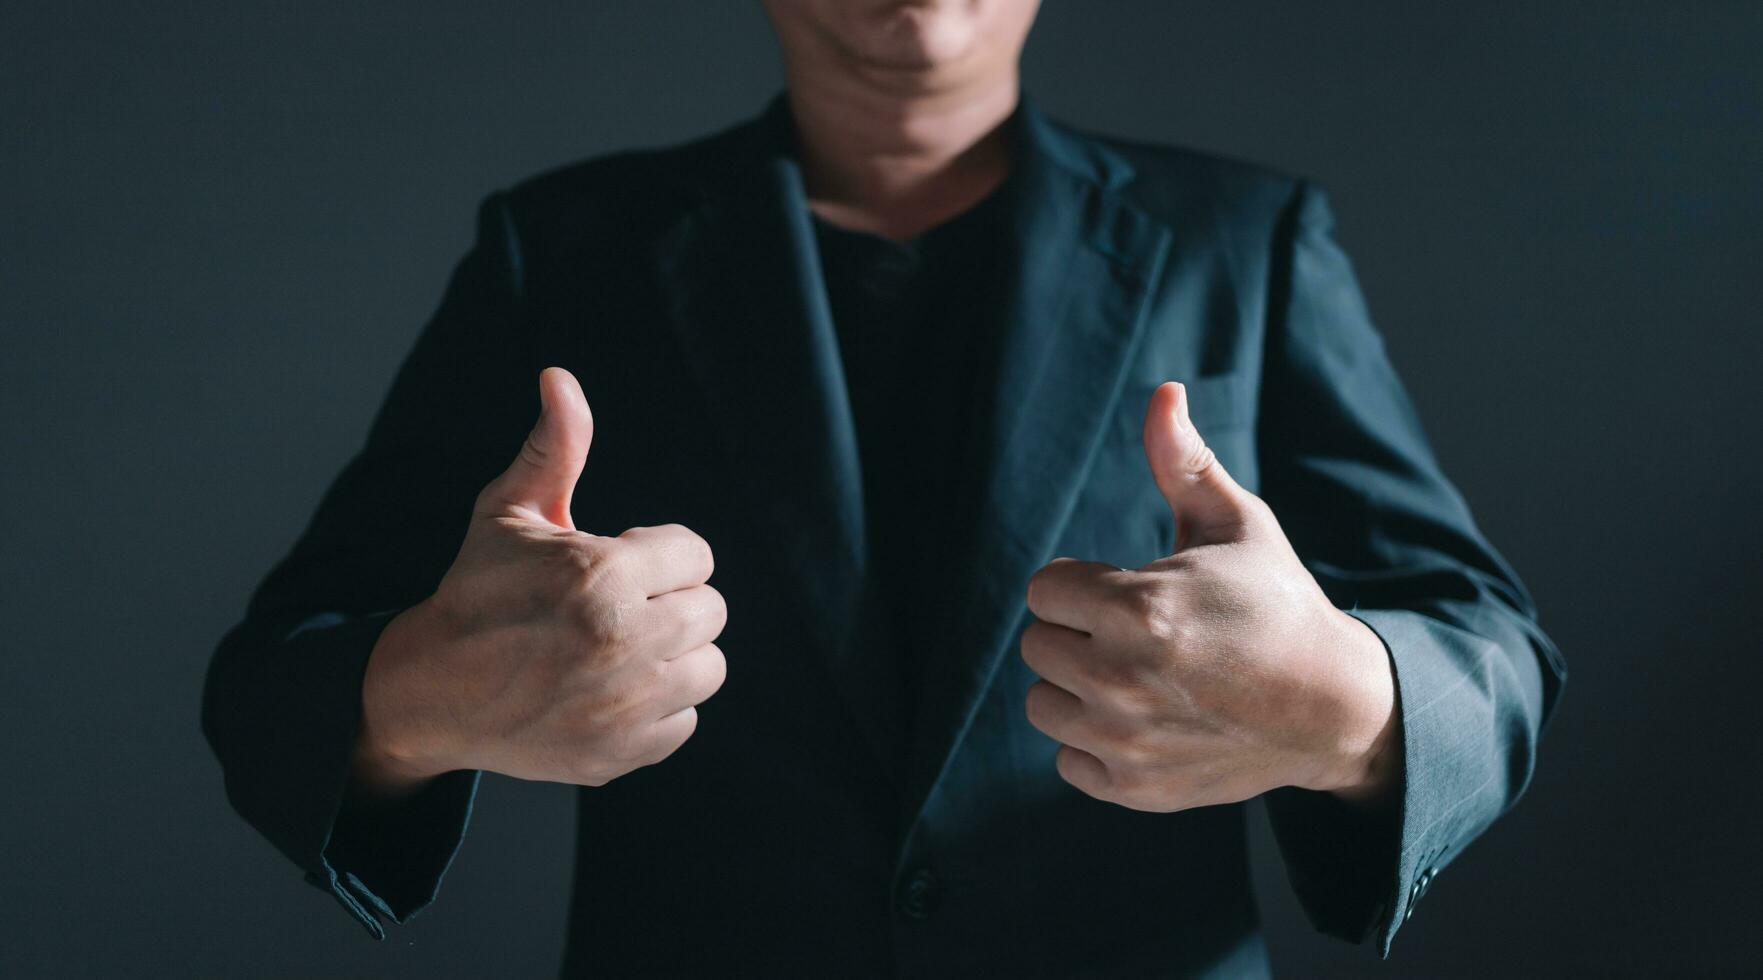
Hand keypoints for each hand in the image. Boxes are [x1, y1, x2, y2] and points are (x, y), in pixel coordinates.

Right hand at [350, 367, 727, 799]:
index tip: (618, 563)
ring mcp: (624, 707)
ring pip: (708, 667)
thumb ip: (554, 447)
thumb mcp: (509, 513)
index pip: (695, 552)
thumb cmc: (476, 592)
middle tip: (617, 606)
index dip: (658, 552)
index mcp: (602, 576)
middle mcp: (622, 643)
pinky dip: (658, 709)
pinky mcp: (622, 755)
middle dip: (670, 599)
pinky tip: (611, 691)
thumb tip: (560, 377)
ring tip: (621, 646)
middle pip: (710, 610)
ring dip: (674, 655)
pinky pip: (685, 721)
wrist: (430, 691)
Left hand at [1020, 381, 1399, 812]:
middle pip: (1036, 644)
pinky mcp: (1134, 789)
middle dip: (1078, 632)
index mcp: (1138, 608)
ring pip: (1042, 703)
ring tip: (1138, 676)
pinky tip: (1145, 721)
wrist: (1333, 705)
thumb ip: (1184, 462)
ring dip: (1077, 688)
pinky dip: (1093, 745)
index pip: (1042, 590)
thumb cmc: (1277, 602)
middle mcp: (1122, 680)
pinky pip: (1066, 761)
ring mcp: (1126, 742)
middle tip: (1140, 634)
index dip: (1083, 584)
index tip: (1127, 589)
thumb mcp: (1237, 524)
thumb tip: (1164, 391)